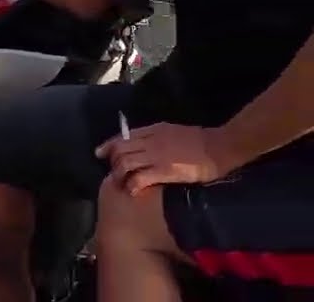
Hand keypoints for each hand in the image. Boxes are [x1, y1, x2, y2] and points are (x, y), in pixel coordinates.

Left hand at [96, 123, 240, 195]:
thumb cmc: (201, 140)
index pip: (122, 136)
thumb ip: (156, 136)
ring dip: (119, 175)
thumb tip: (143, 144)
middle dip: (111, 162)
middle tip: (114, 174)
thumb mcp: (173, 131)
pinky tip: (132, 191)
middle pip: (119, 149)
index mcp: (153, 130)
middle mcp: (150, 141)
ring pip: (124, 163)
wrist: (220, 146)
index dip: (108, 146)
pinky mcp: (165, 170)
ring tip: (122, 184)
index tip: (100, 153)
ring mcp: (156, 155)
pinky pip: (140, 177)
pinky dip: (132, 185)